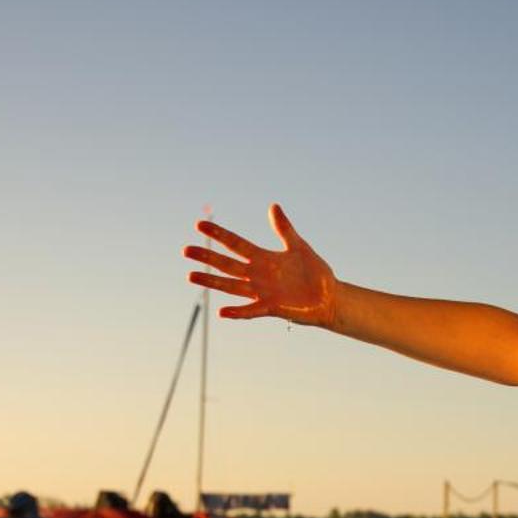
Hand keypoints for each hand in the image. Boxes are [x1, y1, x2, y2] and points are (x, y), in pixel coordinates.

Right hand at [184, 204, 338, 325]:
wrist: (330, 297)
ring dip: (213, 281)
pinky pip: (251, 310)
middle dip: (207, 257)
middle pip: (227, 264)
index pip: (236, 244)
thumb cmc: (315, 272)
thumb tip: (273, 206)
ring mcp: (263, 292)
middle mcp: (258, 275)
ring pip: (232, 286)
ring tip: (191, 276)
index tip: (199, 224)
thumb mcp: (298, 246)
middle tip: (186, 249)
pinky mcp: (272, 308)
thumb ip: (284, 228)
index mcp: (263, 258)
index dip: (219, 234)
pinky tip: (222, 311)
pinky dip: (237, 312)